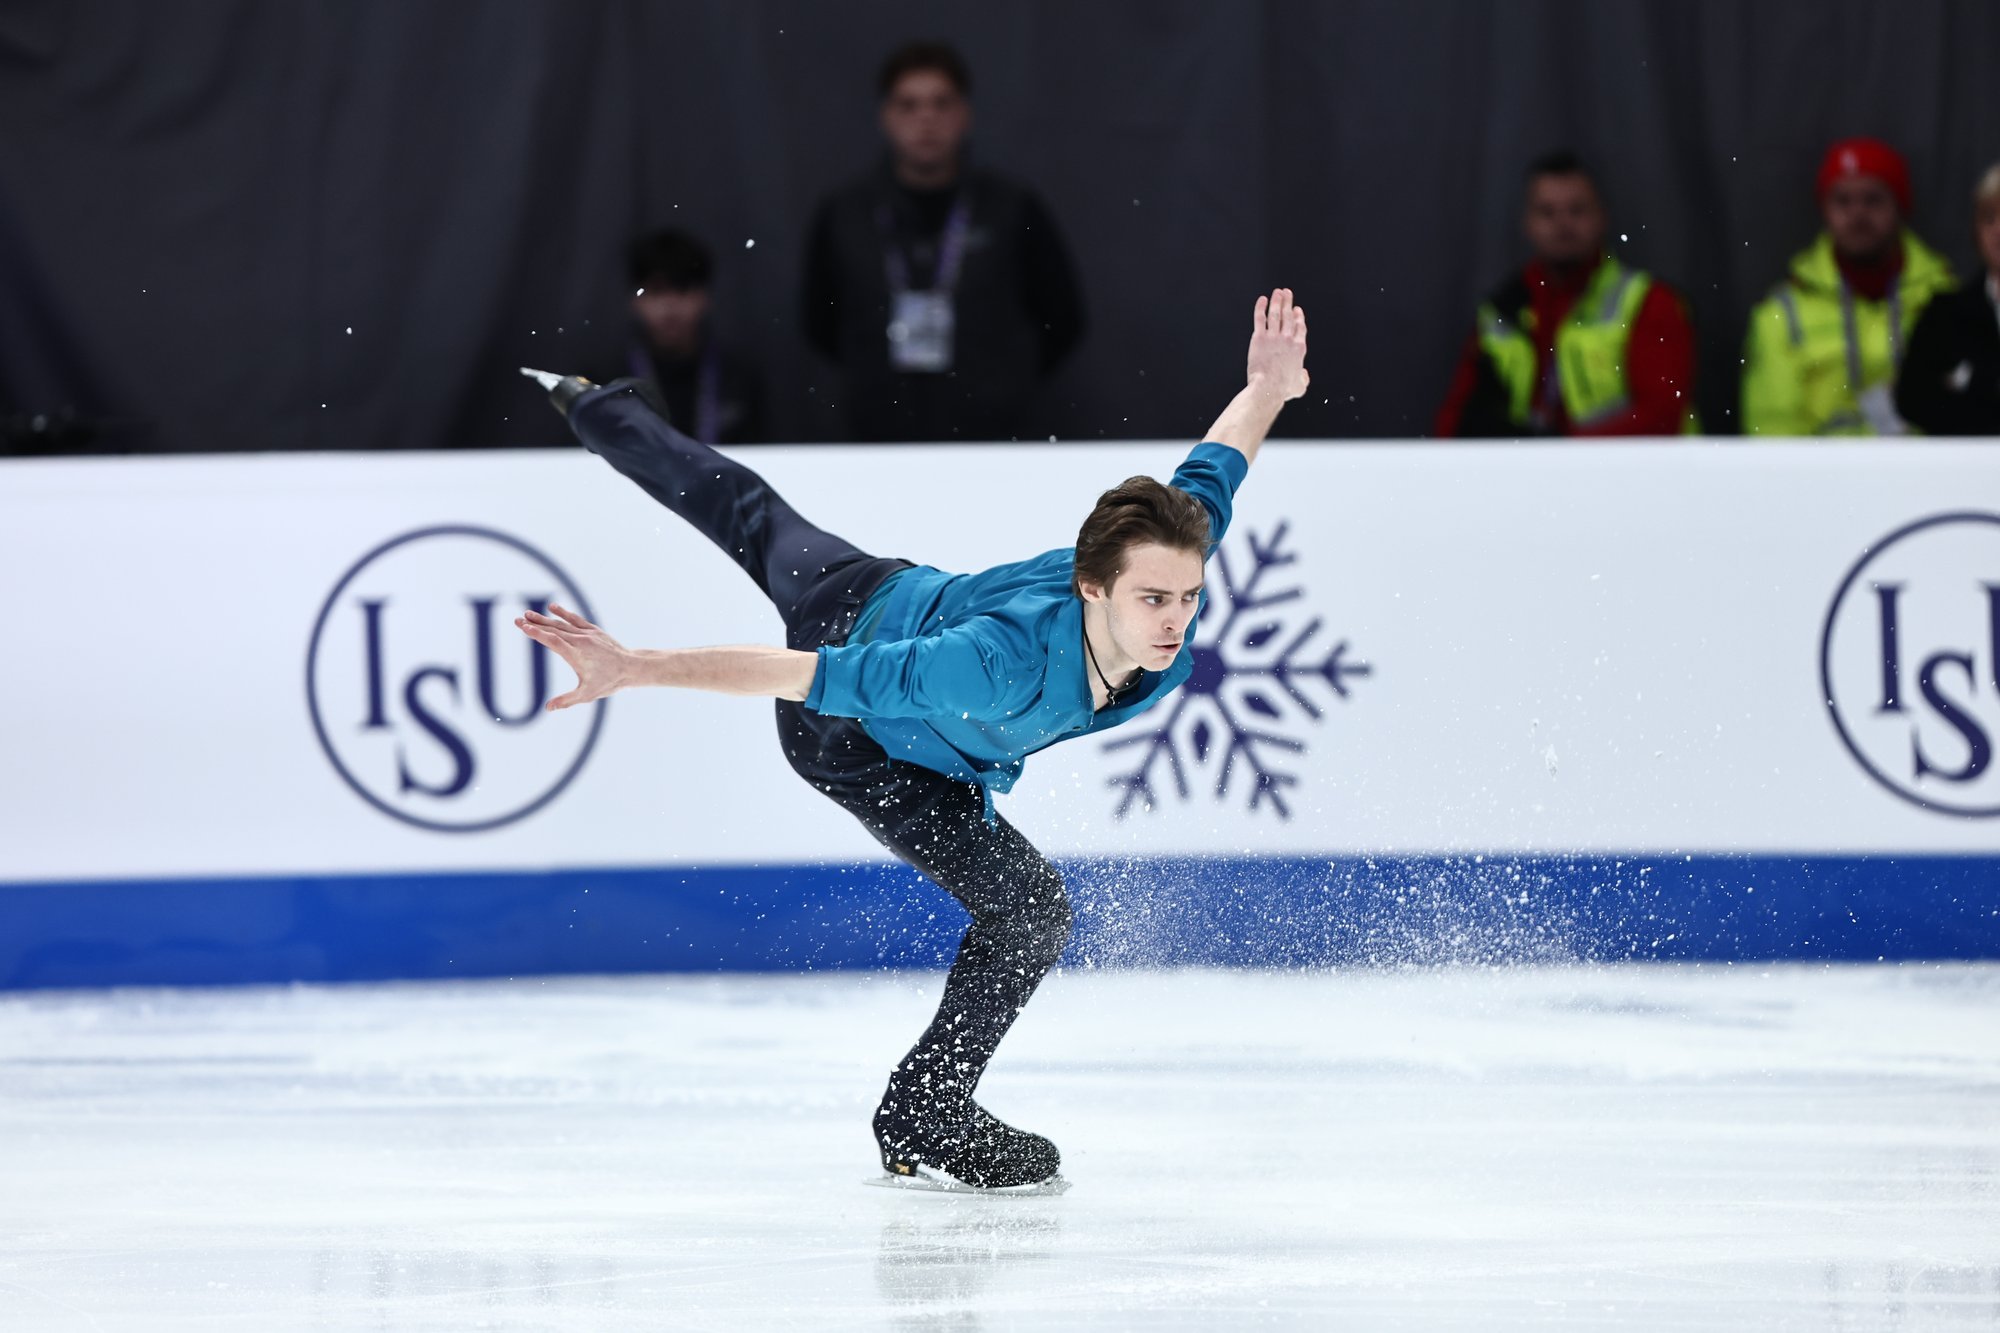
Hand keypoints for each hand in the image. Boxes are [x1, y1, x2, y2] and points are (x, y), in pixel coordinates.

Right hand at [514, 603, 630, 709]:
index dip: (537, 633)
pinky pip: (576, 620)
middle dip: (534, 624)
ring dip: (544, 618)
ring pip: (562, 624)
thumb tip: (548, 708)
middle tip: (517, 619)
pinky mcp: (594, 631)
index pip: (552, 641)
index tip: (523, 627)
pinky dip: (564, 613)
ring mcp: (587, 634)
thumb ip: (567, 700)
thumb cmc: (610, 682)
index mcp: (576, 655)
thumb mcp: (587, 694)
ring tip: (528, 614)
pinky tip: (553, 607)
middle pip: (553, 630)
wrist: (632, 667)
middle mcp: (580, 641)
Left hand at [1246, 287, 1308, 401]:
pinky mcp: (1259, 338)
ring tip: (1277, 292)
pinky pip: (1260, 318)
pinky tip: (1262, 300)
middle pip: (1289, 316)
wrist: (1268, 387)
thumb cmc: (1283, 389)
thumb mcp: (1299, 387)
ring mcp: (1274, 337)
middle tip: (1287, 293)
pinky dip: (1261, 307)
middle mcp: (1288, 339)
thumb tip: (1304, 375)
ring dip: (1277, 301)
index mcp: (1299, 348)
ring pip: (1276, 314)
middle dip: (1288, 302)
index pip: (1300, 327)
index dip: (1298, 317)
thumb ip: (1304, 379)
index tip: (1297, 310)